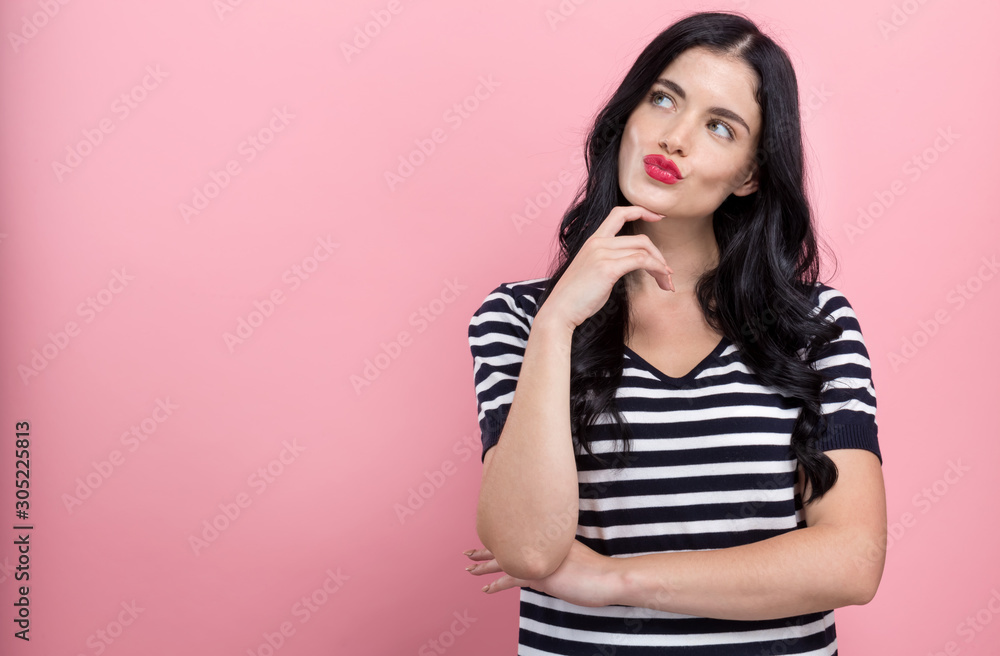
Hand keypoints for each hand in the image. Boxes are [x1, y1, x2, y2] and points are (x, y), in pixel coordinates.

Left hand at [462, 541, 622, 607]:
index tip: (489, 540)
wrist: (608, 577)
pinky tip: (487, 589)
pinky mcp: (540, 575)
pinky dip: (498, 584)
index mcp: (549, 542)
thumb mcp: (574, 561)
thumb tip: (547, 571)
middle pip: (508, 545)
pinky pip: (512, 579)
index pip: (520, 539)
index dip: (503, 540)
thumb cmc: (597, 571)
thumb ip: (557, 561)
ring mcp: (540, 560)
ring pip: (505, 560)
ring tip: (469, 569)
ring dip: (485, 566)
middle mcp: (541, 547)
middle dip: (486, 550)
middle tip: (468, 552)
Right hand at [537, 205, 673, 332]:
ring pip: (644, 249)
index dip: (641, 211)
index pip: (619, 213)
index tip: (658, 217)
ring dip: (661, 266)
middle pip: (640, 238)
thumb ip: (609, 261)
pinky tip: (662, 279)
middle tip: (667, 273)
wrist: (560, 310)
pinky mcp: (607, 268)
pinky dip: (657, 268)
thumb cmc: (576, 296)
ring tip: (666, 282)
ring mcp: (602, 253)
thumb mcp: (593, 271)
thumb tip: (632, 263)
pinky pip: (641, 260)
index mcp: (593, 240)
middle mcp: (598, 242)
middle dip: (659, 256)